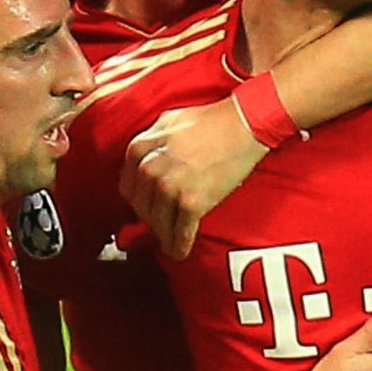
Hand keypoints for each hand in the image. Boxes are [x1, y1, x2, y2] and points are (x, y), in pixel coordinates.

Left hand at [121, 99, 268, 259]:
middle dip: (149, 218)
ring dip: (162, 235)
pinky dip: (179, 245)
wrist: (244, 123)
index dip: (137, 200)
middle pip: (140, 206)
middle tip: (160, 223)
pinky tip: (179, 251)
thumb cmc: (212, 119)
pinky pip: (180, 231)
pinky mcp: (192, 202)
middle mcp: (150, 168)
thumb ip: (150, 141)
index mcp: (141, 147)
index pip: (127, 186)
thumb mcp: (168, 120)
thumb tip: (143, 160)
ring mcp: (170, 187)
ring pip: (157, 222)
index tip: (144, 207)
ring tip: (169, 240)